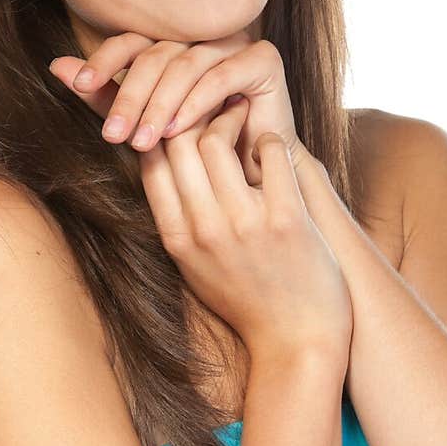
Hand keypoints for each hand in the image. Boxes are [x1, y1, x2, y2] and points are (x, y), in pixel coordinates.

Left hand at [48, 30, 306, 185]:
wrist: (252, 177)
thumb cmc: (197, 150)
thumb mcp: (144, 123)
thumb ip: (106, 96)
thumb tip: (55, 66)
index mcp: (173, 43)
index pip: (132, 40)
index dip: (104, 59)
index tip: (78, 85)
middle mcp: (202, 36)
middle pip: (157, 54)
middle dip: (129, 96)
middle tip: (112, 134)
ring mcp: (234, 42)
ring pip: (186, 64)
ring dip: (160, 104)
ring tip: (143, 141)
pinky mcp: (263, 58)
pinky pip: (222, 74)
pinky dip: (196, 102)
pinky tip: (178, 130)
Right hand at [137, 96, 352, 357]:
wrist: (297, 341)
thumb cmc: (248, 299)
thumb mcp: (197, 265)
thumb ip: (179, 218)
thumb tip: (161, 163)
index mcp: (177, 239)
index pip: (149, 161)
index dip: (161, 128)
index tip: (180, 116)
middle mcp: (204, 230)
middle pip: (176, 142)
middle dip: (192, 113)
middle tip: (212, 104)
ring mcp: (244, 224)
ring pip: (215, 139)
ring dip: (230, 117)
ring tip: (241, 116)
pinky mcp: (286, 219)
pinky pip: (270, 152)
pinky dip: (270, 139)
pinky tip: (274, 148)